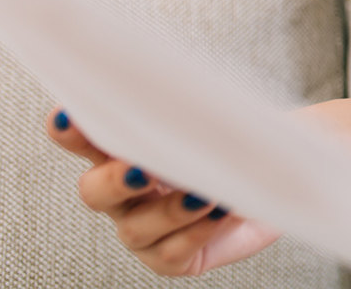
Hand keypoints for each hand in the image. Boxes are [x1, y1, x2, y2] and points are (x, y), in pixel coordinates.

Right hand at [45, 108, 280, 275]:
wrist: (282, 175)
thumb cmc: (246, 138)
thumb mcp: (228, 115)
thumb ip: (200, 108)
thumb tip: (188, 94)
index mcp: (128, 150)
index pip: (87, 138)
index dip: (70, 131)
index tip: (68, 117)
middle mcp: (126, 193)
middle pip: (93, 191)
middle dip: (114, 180)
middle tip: (141, 170)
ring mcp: (145, 229)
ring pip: (135, 228)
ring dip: (169, 210)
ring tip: (205, 194)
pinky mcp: (172, 257)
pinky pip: (170, 253)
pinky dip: (197, 232)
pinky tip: (222, 213)